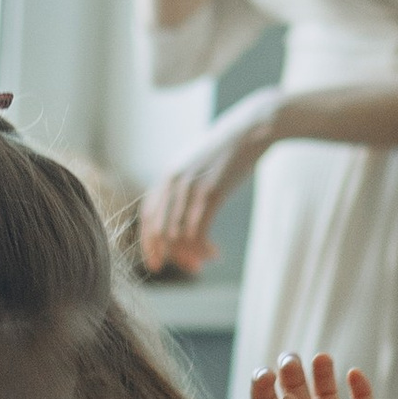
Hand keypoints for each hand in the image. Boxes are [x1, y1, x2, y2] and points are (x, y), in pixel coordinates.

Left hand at [135, 95, 278, 272]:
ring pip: (178, 234)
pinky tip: (213, 253)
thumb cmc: (226, 149)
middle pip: (160, 230)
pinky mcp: (212, 192)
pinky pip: (198, 231)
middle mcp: (174, 182)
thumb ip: (182, 183)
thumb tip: (176, 209)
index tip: (156, 262)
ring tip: (202, 262)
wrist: (249, 130)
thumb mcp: (195, 162)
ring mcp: (191, 187)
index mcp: (167, 175)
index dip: (149, 243)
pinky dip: (202, 248)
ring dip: (189, 254)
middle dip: (169, 255)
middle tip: (186, 268)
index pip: (147, 216)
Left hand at [248, 351, 397, 398]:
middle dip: (290, 370)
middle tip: (289, 361)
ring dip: (322, 369)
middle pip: (294, 388)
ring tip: (319, 358)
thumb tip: (287, 397)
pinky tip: (352, 374)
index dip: (262, 385)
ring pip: (327, 388)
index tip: (265, 375)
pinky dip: (359, 384)